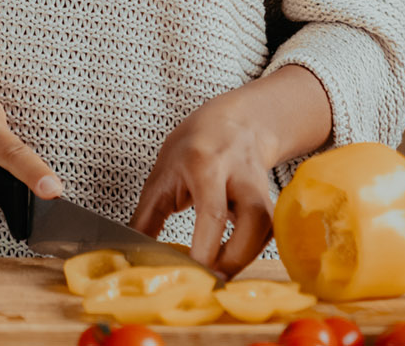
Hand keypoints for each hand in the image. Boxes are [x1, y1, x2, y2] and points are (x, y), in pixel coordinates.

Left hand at [130, 86, 284, 277]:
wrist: (234, 122)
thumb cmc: (194, 146)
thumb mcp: (162, 175)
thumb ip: (146, 218)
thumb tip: (131, 257)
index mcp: (206, 164)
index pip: (213, 212)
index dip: (205, 249)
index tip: (191, 273)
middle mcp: (240, 174)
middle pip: (254, 221)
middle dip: (235, 259)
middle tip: (210, 281)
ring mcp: (262, 186)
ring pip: (267, 229)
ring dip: (243, 258)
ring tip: (216, 273)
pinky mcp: (273, 201)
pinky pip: (268, 233)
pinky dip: (250, 252)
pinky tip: (231, 260)